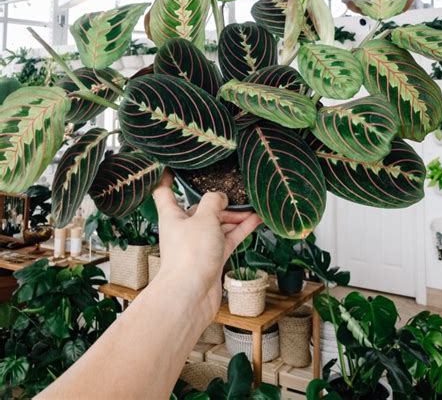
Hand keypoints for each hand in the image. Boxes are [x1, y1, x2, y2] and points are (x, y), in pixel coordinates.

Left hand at [153, 168, 261, 322]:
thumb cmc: (189, 255)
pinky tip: (256, 220)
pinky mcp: (212, 257)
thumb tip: (220, 196)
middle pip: (201, 208)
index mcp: (173, 215)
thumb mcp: (204, 218)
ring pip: (218, 223)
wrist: (190, 296)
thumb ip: (213, 201)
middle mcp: (184, 228)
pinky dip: (241, 229)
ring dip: (234, 215)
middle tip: (239, 193)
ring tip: (254, 206)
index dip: (167, 177)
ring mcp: (198, 243)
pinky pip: (228, 238)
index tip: (172, 165)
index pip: (165, 191)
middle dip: (219, 201)